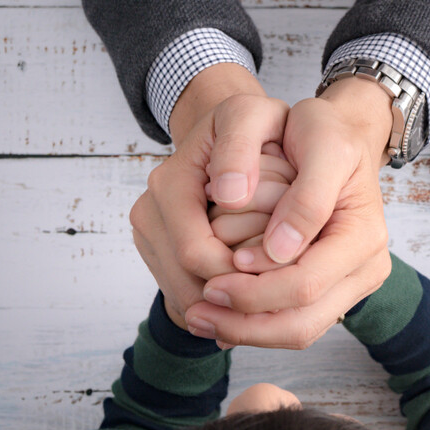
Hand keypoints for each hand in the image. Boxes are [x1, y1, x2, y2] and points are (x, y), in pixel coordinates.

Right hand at [129, 63, 288, 328]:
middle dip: (233, 299)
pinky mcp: (158, 251)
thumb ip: (241, 148)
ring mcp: (150, 235)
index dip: (238, 275)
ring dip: (225, 309)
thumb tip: (228, 196)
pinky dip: (216, 306)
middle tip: (280, 308)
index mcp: (170, 183)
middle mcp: (149, 212)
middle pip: (185, 283)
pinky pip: (182, 295)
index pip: (196, 253)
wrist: (233, 130)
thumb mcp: (253, 117)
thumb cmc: (253, 125)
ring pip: (183, 297)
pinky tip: (252, 305)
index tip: (280, 281)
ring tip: (272, 311)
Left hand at [184, 76, 393, 348]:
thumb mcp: (323, 146)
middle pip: (302, 323)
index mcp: (364, 237)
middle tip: (195, 312)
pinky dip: (254, 322)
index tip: (211, 279)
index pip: (306, 284)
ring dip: (245, 330)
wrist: (340, 134)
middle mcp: (365, 268)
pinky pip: (292, 321)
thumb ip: (306, 198)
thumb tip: (279, 250)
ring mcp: (350, 284)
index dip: (255, 289)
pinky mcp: (332, 289)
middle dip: (245, 324)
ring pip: (296, 330)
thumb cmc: (327, 133)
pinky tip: (219, 311)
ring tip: (200, 316)